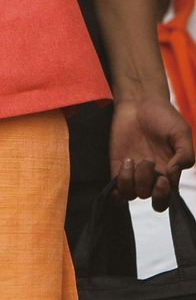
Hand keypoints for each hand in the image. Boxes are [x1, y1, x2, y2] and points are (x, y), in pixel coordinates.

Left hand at [110, 95, 194, 210]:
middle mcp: (151, 177)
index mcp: (169, 173)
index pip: (168, 199)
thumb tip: (172, 175)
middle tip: (149, 164)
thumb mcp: (182, 133)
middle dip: (150, 190)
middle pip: (151, 200)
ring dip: (132, 182)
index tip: (164, 178)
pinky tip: (125, 163)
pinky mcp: (117, 164)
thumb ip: (185, 155)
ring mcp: (133, 172)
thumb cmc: (163, 116)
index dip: (165, 196)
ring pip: (131, 195)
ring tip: (133, 159)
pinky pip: (114, 188)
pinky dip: (118, 184)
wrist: (139, 100)